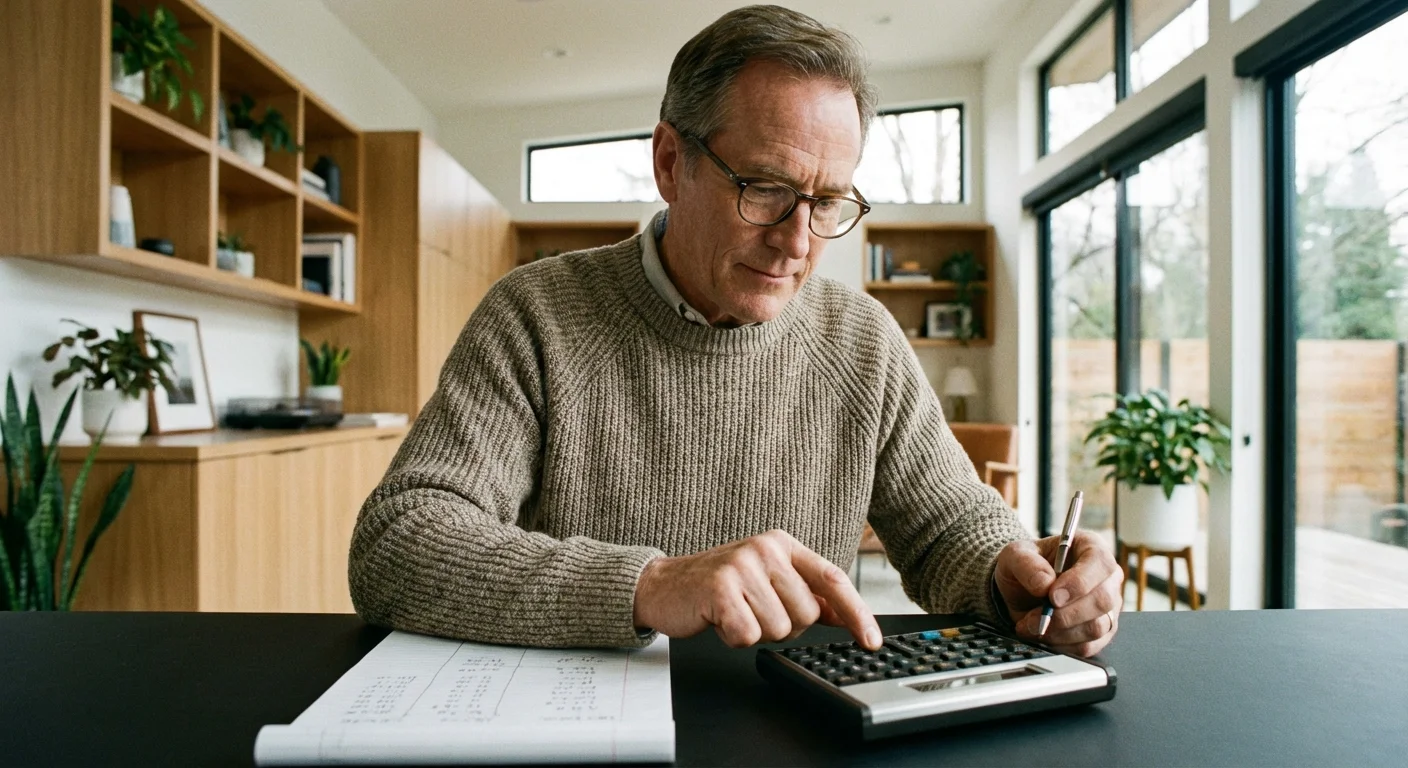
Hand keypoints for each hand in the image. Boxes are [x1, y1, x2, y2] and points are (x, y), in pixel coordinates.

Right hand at [633, 529, 882, 649]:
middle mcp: (766, 549)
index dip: (856, 612)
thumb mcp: (768, 581)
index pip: (832, 580)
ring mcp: (743, 566)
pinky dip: (733, 638)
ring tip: (734, 613)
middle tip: (753, 610)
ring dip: (755, 632)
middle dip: (782, 625)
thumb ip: (806, 594)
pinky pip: (748, 636)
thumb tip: (846, 614)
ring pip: (778, 629)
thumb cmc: (720, 587)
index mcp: (783, 545)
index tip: (871, 640)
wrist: (664, 585)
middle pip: (806, 614)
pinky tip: (719, 620)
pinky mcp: (720, 589)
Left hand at [993, 531, 1121, 656]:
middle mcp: (1106, 577)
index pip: (1100, 563)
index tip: (1052, 597)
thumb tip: (1044, 584)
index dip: (1079, 583)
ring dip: (1059, 632)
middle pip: (1103, 600)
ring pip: (1097, 627)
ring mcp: (1108, 607)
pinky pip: (1089, 646)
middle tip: (1035, 617)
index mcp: (1091, 548)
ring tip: (1031, 625)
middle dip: (1065, 614)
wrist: (1022, 590)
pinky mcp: (1102, 632)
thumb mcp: (1015, 555)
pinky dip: (1061, 645)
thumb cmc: (1026, 566)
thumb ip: (1027, 565)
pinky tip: (1042, 635)